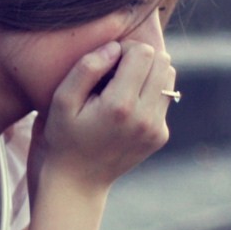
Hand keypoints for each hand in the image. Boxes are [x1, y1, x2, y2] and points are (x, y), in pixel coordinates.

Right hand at [33, 39, 173, 191]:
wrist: (76, 181)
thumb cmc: (63, 137)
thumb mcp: (61, 102)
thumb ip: (85, 69)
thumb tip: (114, 48)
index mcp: (119, 105)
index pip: (143, 53)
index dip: (125, 48)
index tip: (106, 60)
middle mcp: (145, 117)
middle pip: (162, 62)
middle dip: (140, 58)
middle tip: (115, 70)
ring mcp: (156, 128)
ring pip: (169, 78)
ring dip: (148, 74)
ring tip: (121, 86)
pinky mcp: (160, 136)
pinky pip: (164, 99)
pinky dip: (148, 95)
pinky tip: (124, 109)